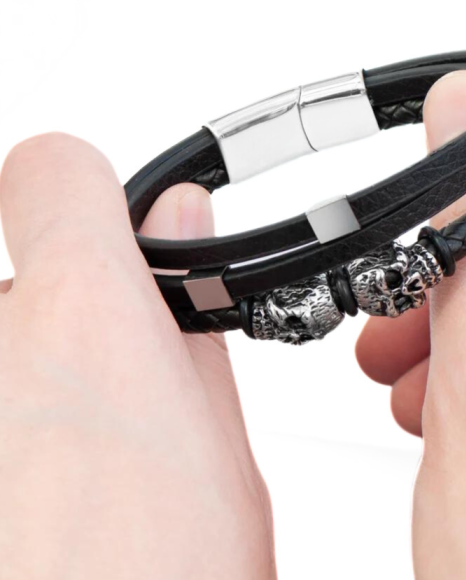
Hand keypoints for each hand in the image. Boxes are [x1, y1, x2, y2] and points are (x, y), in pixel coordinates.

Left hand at [0, 136, 274, 577]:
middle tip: (87, 437)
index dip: (81, 195)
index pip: (53, 170)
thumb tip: (180, 223)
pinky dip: (7, 453)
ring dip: (14, 410)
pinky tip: (23, 520)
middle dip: (50, 342)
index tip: (95, 230)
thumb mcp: (219, 463)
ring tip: (43, 505)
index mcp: (81, 320)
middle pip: (10, 288)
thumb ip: (190, 324)